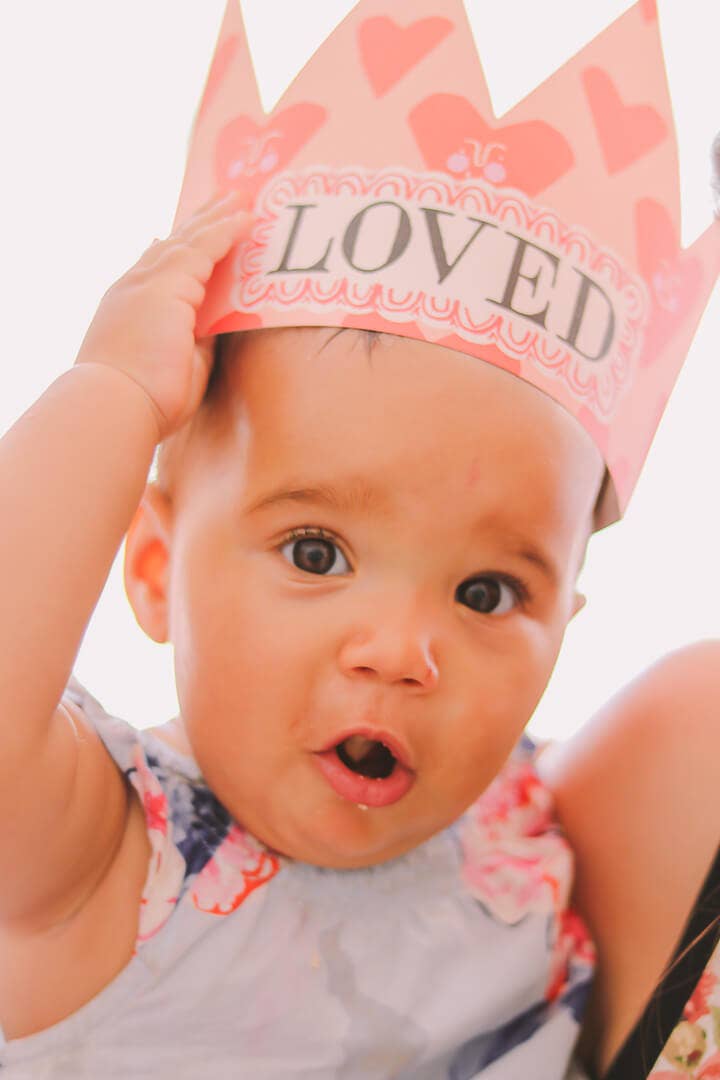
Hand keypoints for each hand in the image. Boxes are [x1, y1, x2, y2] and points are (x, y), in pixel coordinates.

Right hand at [75, 191, 250, 440]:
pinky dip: (225, 231)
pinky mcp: (166, 285)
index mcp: (130, 307)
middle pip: (173, 244)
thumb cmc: (145, 400)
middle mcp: (135, 287)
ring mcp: (147, 283)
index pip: (152, 268)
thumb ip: (194, 341)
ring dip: (217, 218)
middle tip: (225, 201)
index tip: (184, 233)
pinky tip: (245, 218)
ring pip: (190, 240)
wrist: (116, 404)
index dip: (171, 247)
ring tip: (242, 199)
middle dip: (200, 222)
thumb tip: (214, 328)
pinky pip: (203, 248)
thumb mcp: (175, 364)